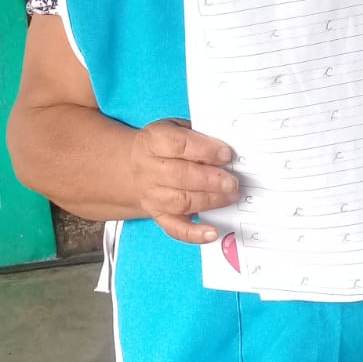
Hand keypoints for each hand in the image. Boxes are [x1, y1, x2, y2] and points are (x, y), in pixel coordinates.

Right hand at [129, 118, 237, 243]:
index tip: (226, 154)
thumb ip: (197, 134)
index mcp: (153, 142)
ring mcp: (152, 195)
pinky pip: (175, 228)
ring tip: (231, 196)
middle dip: (211, 180)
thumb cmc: (162, 146)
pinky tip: (212, 232)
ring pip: (181, 201)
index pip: (179, 145)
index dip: (205, 150)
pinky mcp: (158, 215)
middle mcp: (149, 170)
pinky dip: (194, 233)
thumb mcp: (174, 128)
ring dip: (210, 201)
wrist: (130, 167)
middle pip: (180, 176)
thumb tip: (226, 144)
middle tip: (233, 181)